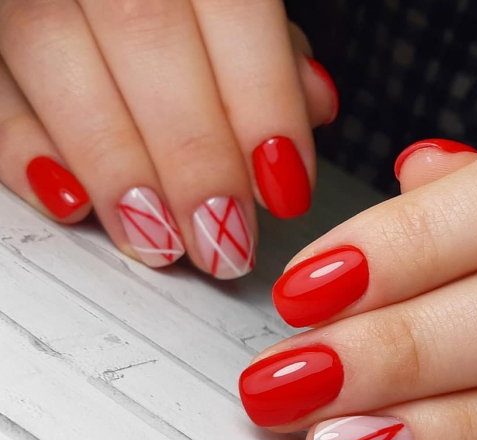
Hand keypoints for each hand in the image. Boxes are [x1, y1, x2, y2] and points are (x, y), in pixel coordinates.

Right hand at [0, 0, 336, 276]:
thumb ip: (267, 44)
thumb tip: (313, 105)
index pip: (233, 4)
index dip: (263, 105)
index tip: (284, 189)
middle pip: (143, 35)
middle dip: (192, 155)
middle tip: (224, 242)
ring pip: (51, 51)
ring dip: (114, 166)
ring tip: (160, 242)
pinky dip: (22, 148)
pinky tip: (72, 201)